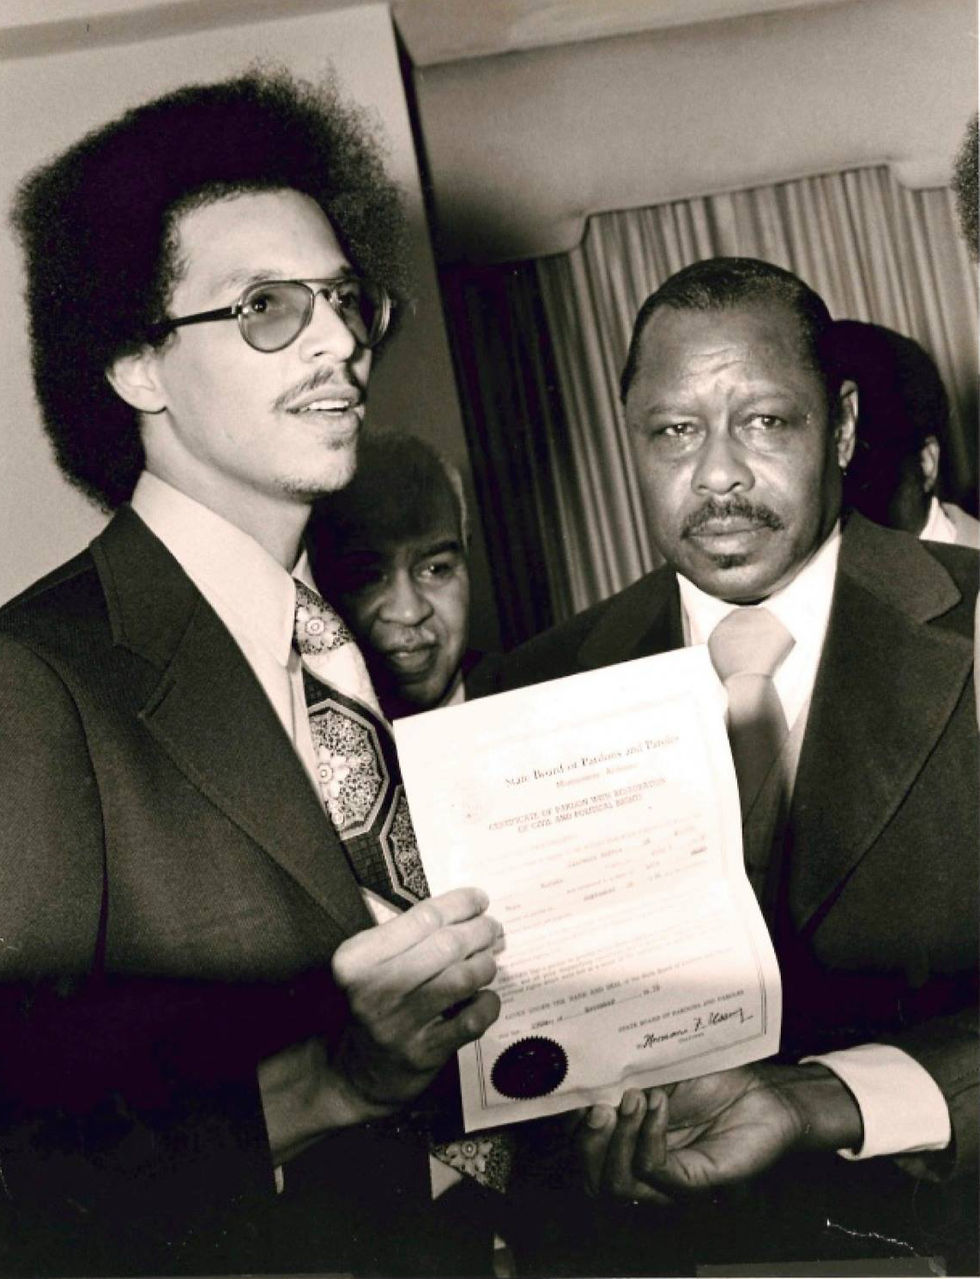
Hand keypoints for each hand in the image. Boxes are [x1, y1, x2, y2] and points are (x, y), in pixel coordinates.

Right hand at [331, 887, 501, 1110]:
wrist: (356, 1073)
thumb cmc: (372, 1003)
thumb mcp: (371, 965)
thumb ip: (409, 936)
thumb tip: (468, 912)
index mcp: (357, 958)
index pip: (423, 917)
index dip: (461, 904)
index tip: (480, 899)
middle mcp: (375, 989)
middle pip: (448, 945)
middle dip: (480, 931)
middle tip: (491, 930)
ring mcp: (400, 1024)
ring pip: (463, 978)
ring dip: (485, 964)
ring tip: (488, 961)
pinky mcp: (424, 1053)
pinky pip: (472, 1019)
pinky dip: (488, 1002)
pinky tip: (485, 997)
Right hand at [577, 1063, 861, 1200]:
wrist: (763, 1093)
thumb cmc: (712, 1080)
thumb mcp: (658, 1069)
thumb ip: (623, 1075)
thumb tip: (582, 1068)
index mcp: (626, 1141)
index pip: (582, 1151)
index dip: (568, 1129)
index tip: (571, 1094)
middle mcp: (641, 1168)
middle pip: (591, 1179)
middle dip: (585, 1142)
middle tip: (598, 1105)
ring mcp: (667, 1181)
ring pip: (618, 1184)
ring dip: (618, 1139)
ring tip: (634, 1098)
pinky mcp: (694, 1182)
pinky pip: (655, 1172)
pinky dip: (649, 1137)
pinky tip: (658, 1105)